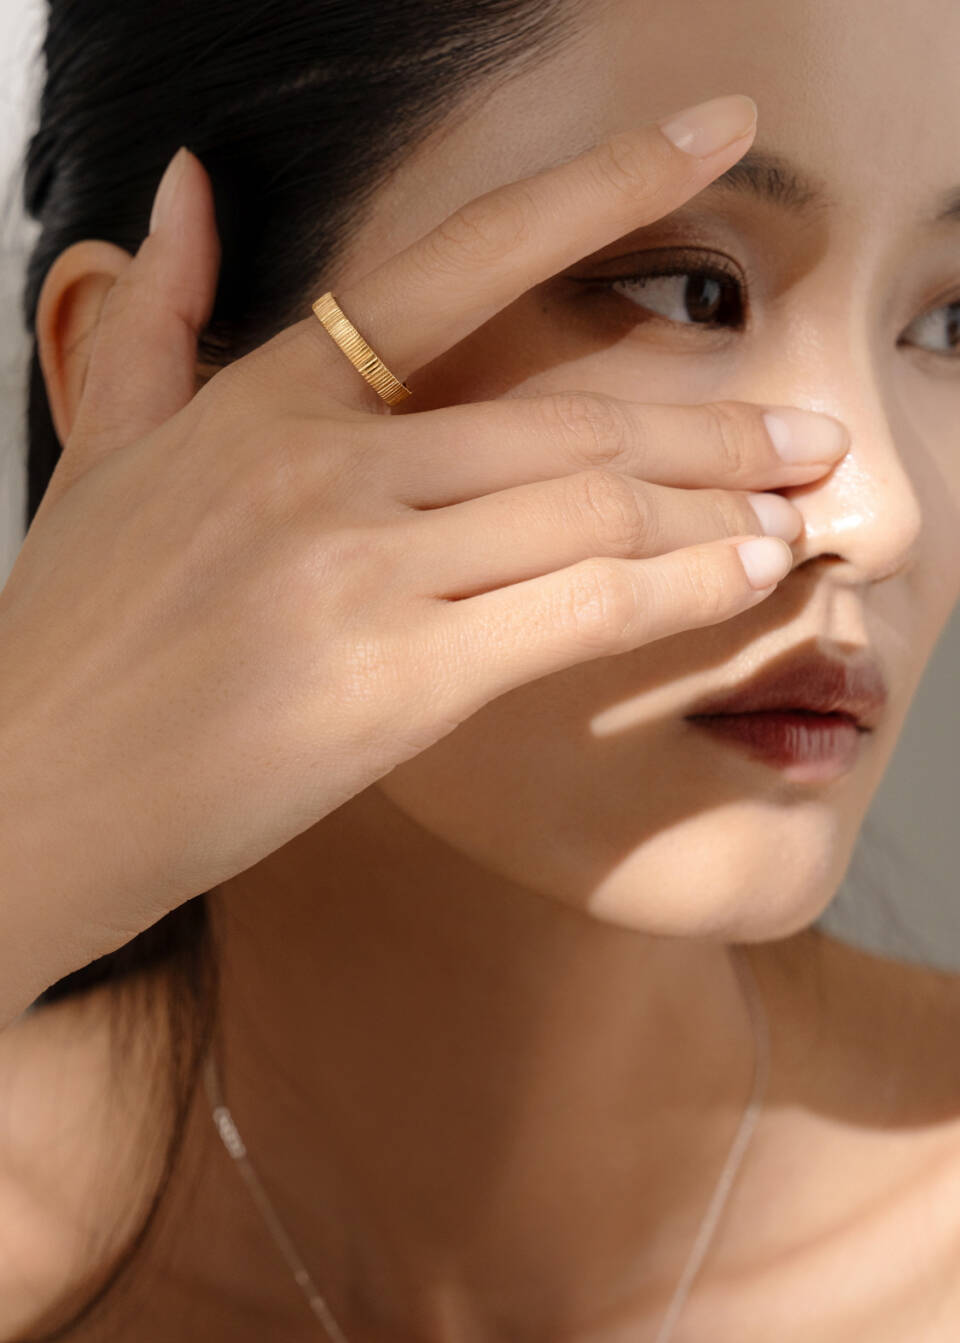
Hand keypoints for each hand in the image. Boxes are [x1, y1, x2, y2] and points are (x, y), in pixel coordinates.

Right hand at [0, 94, 847, 1022]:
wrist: (25, 799)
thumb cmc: (71, 644)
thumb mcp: (102, 460)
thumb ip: (155, 324)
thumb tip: (187, 189)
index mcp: (259, 399)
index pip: (457, 260)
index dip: (602, 186)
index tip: (712, 135)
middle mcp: (319, 462)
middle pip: (565, 411)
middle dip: (708, 419)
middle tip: (804, 427)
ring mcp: (356, 565)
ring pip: (588, 501)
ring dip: (715, 503)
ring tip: (795, 505)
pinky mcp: (393, 677)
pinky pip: (576, 606)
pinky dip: (678, 584)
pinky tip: (745, 575)